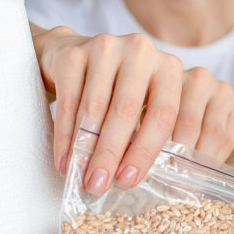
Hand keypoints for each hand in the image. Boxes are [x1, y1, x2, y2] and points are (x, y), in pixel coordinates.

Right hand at [35, 25, 233, 194]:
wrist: (76, 59)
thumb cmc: (117, 93)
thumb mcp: (142, 108)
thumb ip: (149, 137)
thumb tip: (152, 186)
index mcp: (168, 68)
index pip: (163, 114)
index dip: (147, 151)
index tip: (132, 181)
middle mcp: (141, 51)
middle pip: (126, 111)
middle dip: (112, 154)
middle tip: (100, 186)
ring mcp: (106, 48)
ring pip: (95, 109)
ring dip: (86, 150)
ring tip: (81, 179)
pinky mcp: (74, 54)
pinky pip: (69, 102)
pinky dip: (65, 137)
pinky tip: (64, 161)